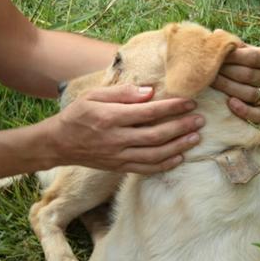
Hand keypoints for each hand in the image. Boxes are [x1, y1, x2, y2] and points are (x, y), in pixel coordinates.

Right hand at [45, 85, 204, 173]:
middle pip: (156, 135)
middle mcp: (117, 139)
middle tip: (200, 120)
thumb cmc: (78, 115)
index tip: (189, 102)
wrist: (59, 144)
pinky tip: (179, 157)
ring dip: (179, 146)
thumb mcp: (94, 95)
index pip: (148, 112)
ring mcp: (119, 156)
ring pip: (155, 154)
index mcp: (111, 117)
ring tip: (196, 137)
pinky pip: (147, 168)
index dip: (171, 107)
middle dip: (181, 127)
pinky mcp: (119, 167)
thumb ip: (122, 93)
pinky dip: (165, 164)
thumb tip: (149, 92)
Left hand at [212, 43, 259, 122]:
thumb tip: (218, 34)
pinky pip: (256, 114)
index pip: (253, 57)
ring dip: (228, 88)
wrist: (236, 85)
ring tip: (212, 82)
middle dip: (226, 72)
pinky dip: (243, 110)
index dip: (233, 56)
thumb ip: (228, 43)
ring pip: (250, 93)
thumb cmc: (233, 64)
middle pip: (248, 75)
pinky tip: (230, 103)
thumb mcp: (233, 52)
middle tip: (208, 70)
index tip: (216, 56)